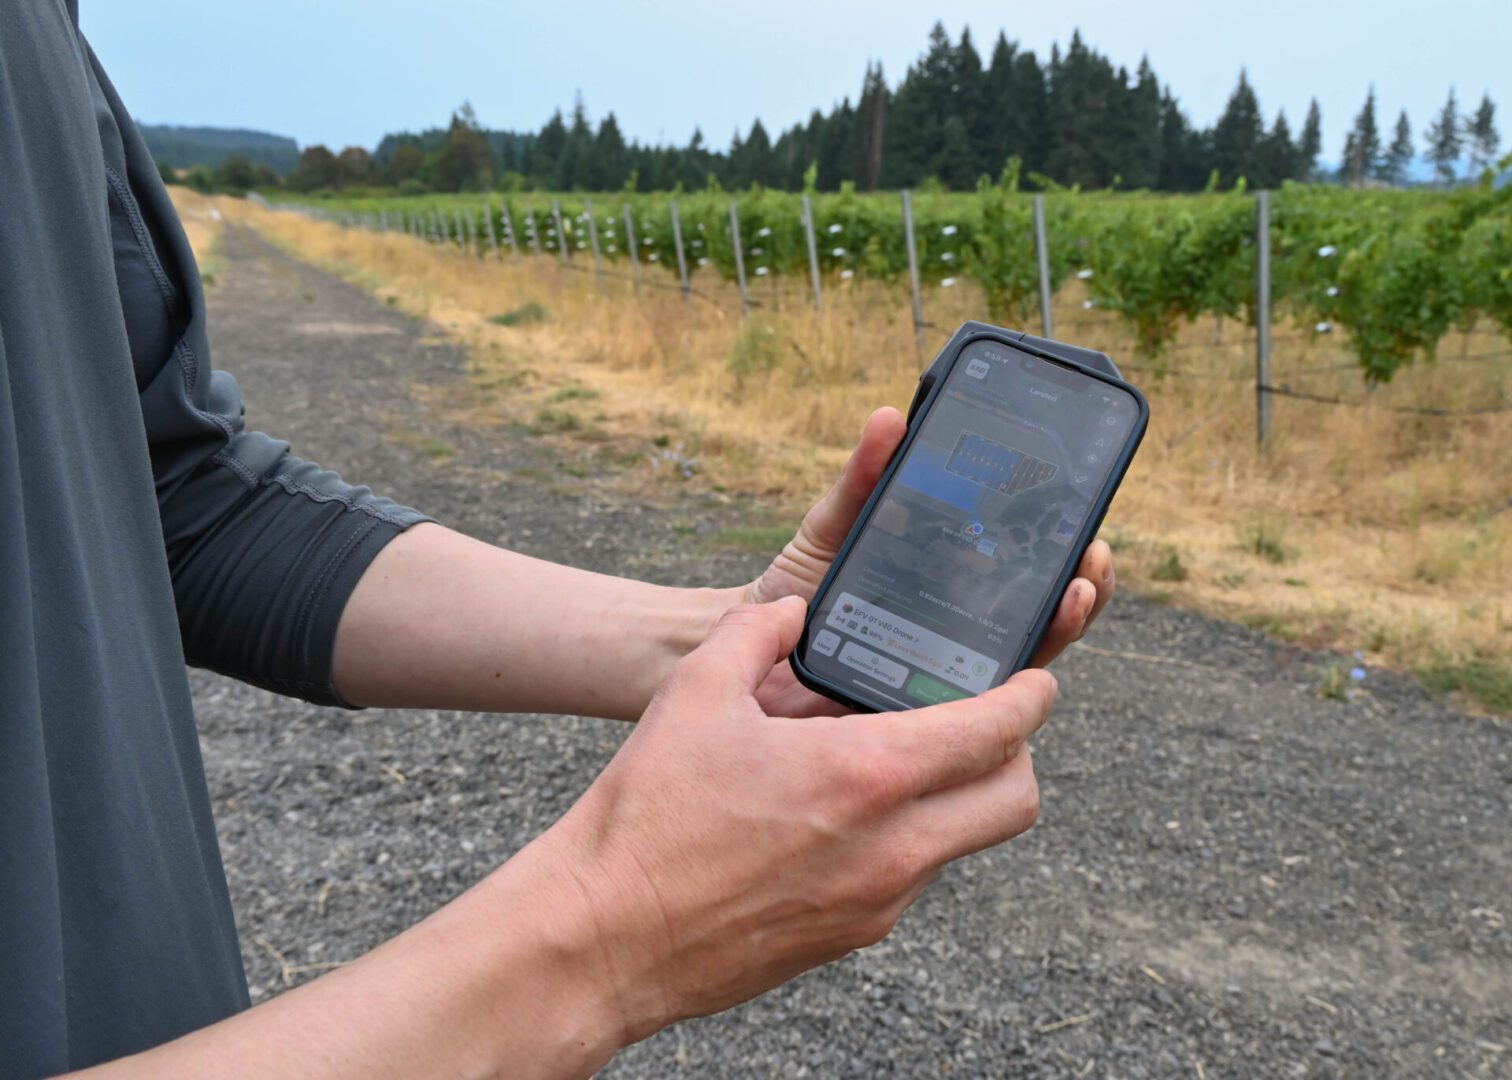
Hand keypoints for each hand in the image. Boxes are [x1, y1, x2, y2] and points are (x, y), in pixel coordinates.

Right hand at [537, 597, 1054, 1045]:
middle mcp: (892, 847)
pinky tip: (845, 817)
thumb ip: (755, 632)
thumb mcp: (696, 692)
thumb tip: (792, 611)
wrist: (605, 934)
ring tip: (901, 764)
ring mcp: (876, 902)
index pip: (997, 730)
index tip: (1036, 678)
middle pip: (1015, 800)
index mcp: (866, 774)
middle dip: (1017, 755)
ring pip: (964, 844)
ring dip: (957, 800)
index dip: (1031, 696)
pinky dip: (906, 841)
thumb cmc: (648, 813)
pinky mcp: (849, 938)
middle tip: (981, 723)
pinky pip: (911, 880)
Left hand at [744, 407, 1115, 714]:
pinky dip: (1001, 693)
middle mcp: (961, 637)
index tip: (1088, 526)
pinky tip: (1020, 669)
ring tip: (1072, 596)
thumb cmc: (798, 584)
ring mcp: (944, 682)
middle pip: (1044, 620)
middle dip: (1082, 590)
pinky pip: (966, 715)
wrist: (744, 645)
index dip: (1069, 554)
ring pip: (1023, 667)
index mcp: (954, 587)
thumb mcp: (836, 523)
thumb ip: (865, 477)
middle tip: (1091, 560)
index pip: (1030, 574)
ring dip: (1059, 630)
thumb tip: (890, 418)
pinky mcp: (915, 719)